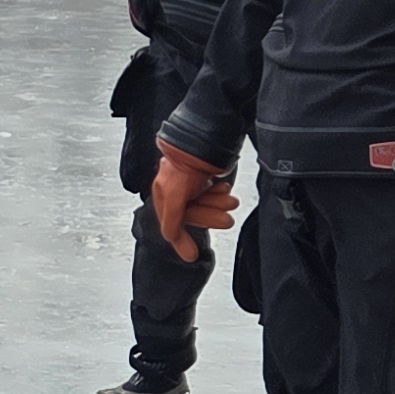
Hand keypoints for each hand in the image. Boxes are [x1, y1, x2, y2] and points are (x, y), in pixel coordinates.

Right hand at [146, 143, 235, 260]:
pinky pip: (212, 192)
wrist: (202, 139)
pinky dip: (220, 194)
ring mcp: (190, 184)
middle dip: (210, 217)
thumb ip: (172, 221)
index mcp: (163, 196)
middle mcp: (175, 191)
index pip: (173, 224)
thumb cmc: (183, 161)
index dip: (182, 239)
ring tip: (231, 202)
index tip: (191, 255)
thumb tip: (172, 242)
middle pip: (192, 214)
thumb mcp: (174, 196)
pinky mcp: (203, 177)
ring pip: (205, 204)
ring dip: (218, 205)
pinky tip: (225, 191)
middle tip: (226, 220)